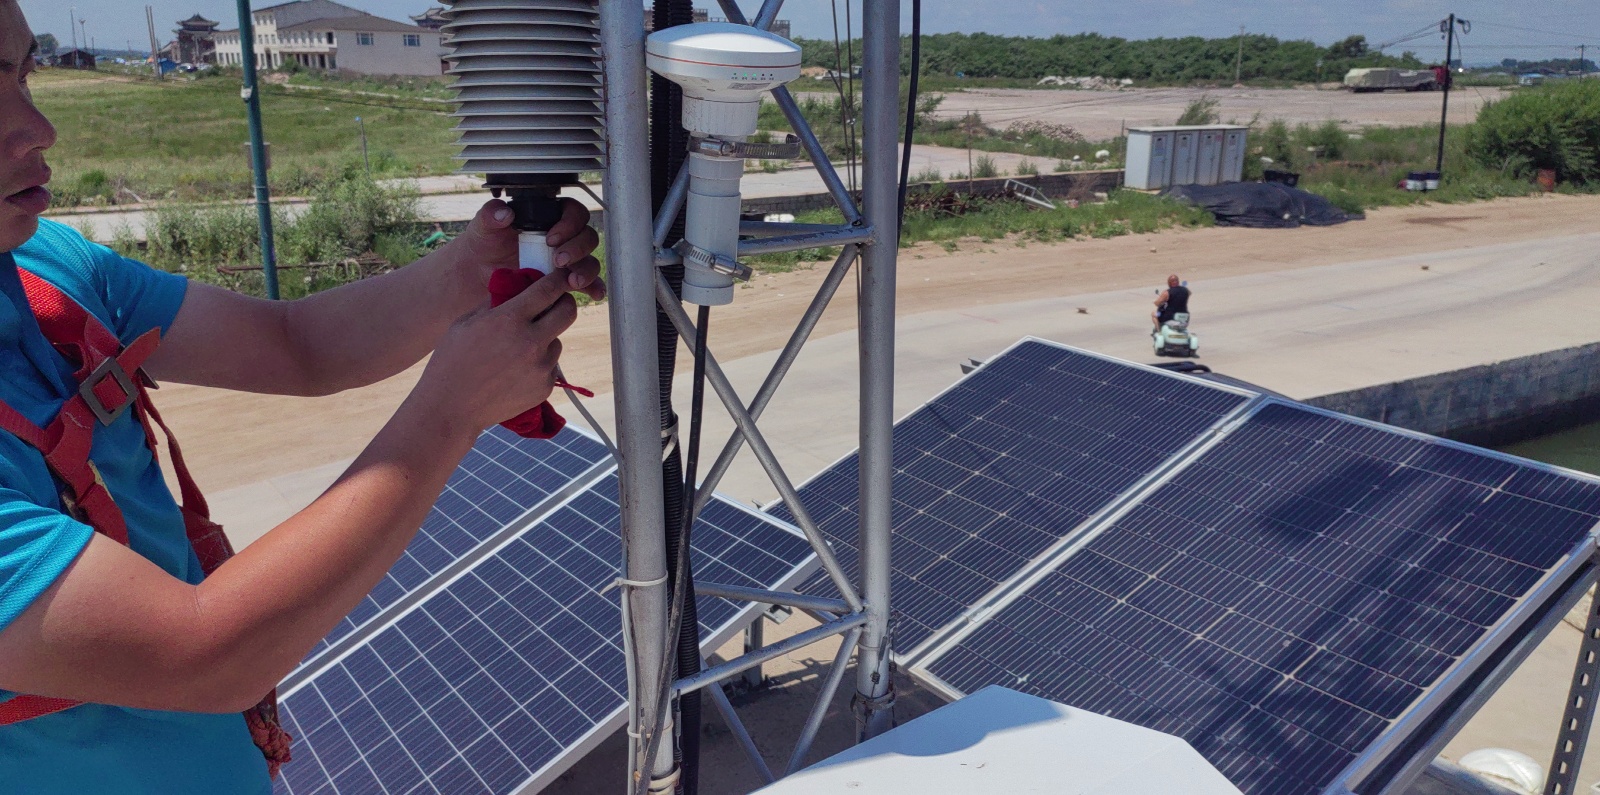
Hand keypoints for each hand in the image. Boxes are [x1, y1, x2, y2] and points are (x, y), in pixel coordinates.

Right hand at [409, 267, 579, 433]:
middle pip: (568, 312)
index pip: (548, 289)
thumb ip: (496, 303)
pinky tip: (515, 372)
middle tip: (555, 304)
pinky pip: (550, 367)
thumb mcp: (466, 322)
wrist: (451, 408)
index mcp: (510, 319)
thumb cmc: (451, 360)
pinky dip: (539, 365)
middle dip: (564, 303)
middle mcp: (532, 341)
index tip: (561, 277)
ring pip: (557, 342)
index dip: (558, 279)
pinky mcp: (545, 387)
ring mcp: (541, 367)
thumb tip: (518, 287)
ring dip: (546, 339)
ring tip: (518, 349)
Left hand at [448, 198, 604, 299]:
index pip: (573, 213)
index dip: (569, 224)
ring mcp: (566, 261)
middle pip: (587, 237)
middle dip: (577, 249)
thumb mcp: (483, 228)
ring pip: (590, 260)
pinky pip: (589, 283)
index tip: (551, 238)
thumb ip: (490, 214)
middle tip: (558, 261)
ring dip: (586, 270)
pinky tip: (593, 294)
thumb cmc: (483, 246)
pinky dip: (595, 287)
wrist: (477, 277)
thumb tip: (505, 213)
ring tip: (573, 281)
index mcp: (547, 218)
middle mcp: (562, 238)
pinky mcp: (565, 282)